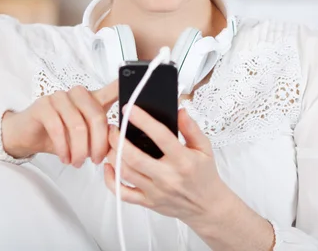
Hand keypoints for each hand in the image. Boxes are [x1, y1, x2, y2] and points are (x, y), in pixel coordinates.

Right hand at [2, 81, 117, 166]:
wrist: (27, 135)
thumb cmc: (59, 136)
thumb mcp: (84, 138)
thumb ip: (100, 137)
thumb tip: (118, 147)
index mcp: (90, 99)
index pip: (111, 89)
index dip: (124, 87)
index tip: (137, 84)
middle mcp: (76, 94)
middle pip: (96, 115)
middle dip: (98, 143)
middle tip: (95, 160)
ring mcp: (59, 97)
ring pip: (78, 125)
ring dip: (79, 149)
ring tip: (76, 162)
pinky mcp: (42, 105)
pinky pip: (58, 128)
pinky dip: (63, 147)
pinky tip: (64, 157)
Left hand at [104, 106, 231, 223]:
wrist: (208, 208)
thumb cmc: (204, 175)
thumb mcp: (204, 148)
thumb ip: (190, 127)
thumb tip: (179, 110)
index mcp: (183, 160)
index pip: (160, 136)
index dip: (142, 120)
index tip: (129, 108)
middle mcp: (168, 177)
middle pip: (134, 157)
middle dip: (118, 139)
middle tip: (112, 127)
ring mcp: (156, 192)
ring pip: (125, 173)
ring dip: (112, 154)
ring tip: (109, 141)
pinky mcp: (148, 202)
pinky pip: (123, 193)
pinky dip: (110, 180)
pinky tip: (109, 165)